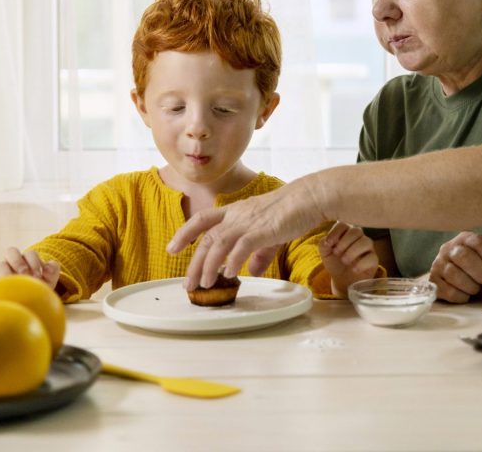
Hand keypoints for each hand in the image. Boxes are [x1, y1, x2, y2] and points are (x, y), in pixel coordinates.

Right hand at [0, 247, 60, 289]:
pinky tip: (8, 292)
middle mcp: (14, 262)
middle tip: (26, 275)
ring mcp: (3, 271)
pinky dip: (1, 283)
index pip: (30, 253)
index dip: (34, 262)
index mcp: (28, 258)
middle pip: (11, 251)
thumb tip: (47, 269)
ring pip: (1, 265)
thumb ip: (53, 270)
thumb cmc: (41, 285)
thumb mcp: (50, 278)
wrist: (31, 300)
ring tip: (16, 282)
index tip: (39, 275)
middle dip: (19, 262)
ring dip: (9, 272)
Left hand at [166, 181, 326, 289]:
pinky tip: (231, 274)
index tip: (172, 249)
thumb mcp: (270, 233)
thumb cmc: (292, 211)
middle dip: (193, 263)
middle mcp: (236, 215)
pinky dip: (233, 261)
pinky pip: (241, 246)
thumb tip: (251, 271)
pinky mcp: (262, 229)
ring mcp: (248, 221)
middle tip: (187, 284)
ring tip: (203, 284)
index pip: (203, 220)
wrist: (309, 198)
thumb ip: (259, 253)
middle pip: (206, 238)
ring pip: (218, 243)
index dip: (185, 234)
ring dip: (208, 266)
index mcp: (236, 211)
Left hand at [317, 222, 378, 297]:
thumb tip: (327, 241)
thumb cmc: (335, 263)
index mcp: (346, 233)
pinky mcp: (374, 260)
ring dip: (353, 251)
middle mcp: (359, 238)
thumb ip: (323, 245)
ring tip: (344, 261)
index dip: (336, 232)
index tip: (329, 243)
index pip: (343, 224)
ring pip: (366, 242)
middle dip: (345, 242)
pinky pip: (372, 257)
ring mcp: (368, 248)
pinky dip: (361, 264)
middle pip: (356, 230)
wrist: (342, 281)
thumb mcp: (325, 254)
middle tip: (337, 253)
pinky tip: (354, 269)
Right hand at [427, 231, 481, 303]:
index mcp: (466, 239)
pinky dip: (461, 296)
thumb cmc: (473, 275)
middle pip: (465, 256)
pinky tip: (465, 295)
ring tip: (475, 289)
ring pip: (454, 274)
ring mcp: (438, 263)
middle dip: (481, 274)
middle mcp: (449, 248)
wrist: (449, 282)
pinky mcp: (432, 280)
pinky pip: (448, 290)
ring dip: (471, 287)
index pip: (480, 243)